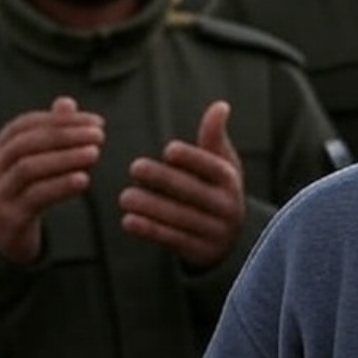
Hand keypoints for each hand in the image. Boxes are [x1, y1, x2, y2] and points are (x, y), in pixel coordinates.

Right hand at [0, 97, 103, 263]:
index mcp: (3, 146)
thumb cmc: (26, 187)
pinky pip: (34, 197)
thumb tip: (67, 102)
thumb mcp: (35, 158)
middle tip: (100, 135)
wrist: (1, 234)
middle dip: (65, 136)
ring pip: (28, 169)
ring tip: (95, 153)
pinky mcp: (9, 216)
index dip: (64, 120)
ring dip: (64, 159)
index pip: (30, 124)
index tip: (98, 122)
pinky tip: (84, 180)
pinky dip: (60, 186)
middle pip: (27, 143)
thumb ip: (51, 132)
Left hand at [120, 101, 244, 270]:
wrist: (233, 239)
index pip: (212, 167)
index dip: (192, 158)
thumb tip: (220, 106)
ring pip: (180, 217)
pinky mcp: (200, 252)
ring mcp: (215, 231)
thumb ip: (214, 137)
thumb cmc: (218, 190)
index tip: (168, 150)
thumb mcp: (222, 165)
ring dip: (151, 207)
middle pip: (193, 191)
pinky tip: (128, 221)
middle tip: (135, 167)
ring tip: (125, 197)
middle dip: (164, 179)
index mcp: (230, 180)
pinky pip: (173, 240)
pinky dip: (150, 231)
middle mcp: (227, 206)